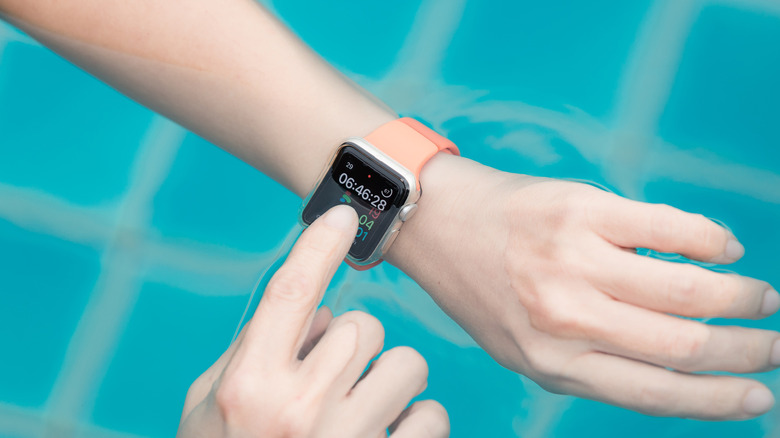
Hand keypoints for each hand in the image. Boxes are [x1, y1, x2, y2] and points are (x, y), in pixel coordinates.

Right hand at [178, 205, 448, 437]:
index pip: (289, 295)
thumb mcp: (213, 403)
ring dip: (387, 377)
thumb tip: (317, 309)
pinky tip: (386, 436)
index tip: (342, 212)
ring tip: (359, 409)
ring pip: (405, 364)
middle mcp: (297, 411)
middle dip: (351, 341)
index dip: (317, 247)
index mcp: (249, 386)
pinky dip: (416, 419)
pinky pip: (432, 414)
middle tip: (328, 374)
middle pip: (361, 325)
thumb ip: (256, 348)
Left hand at [389, 153, 778, 419]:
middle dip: (745, 349)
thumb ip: (590, 363)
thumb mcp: (524, 348)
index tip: (759, 395)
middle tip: (774, 344)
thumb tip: (677, 372)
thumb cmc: (484, 289)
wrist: (439, 224)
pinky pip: (670, 228)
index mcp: (553, 362)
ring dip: (740, 296)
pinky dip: (710, 240)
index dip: (718, 399)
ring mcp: (575, 259)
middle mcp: (566, 316)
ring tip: (761, 298)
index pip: (657, 392)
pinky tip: (725, 249)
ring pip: (688, 289)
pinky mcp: (581, 209)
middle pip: (684, 344)